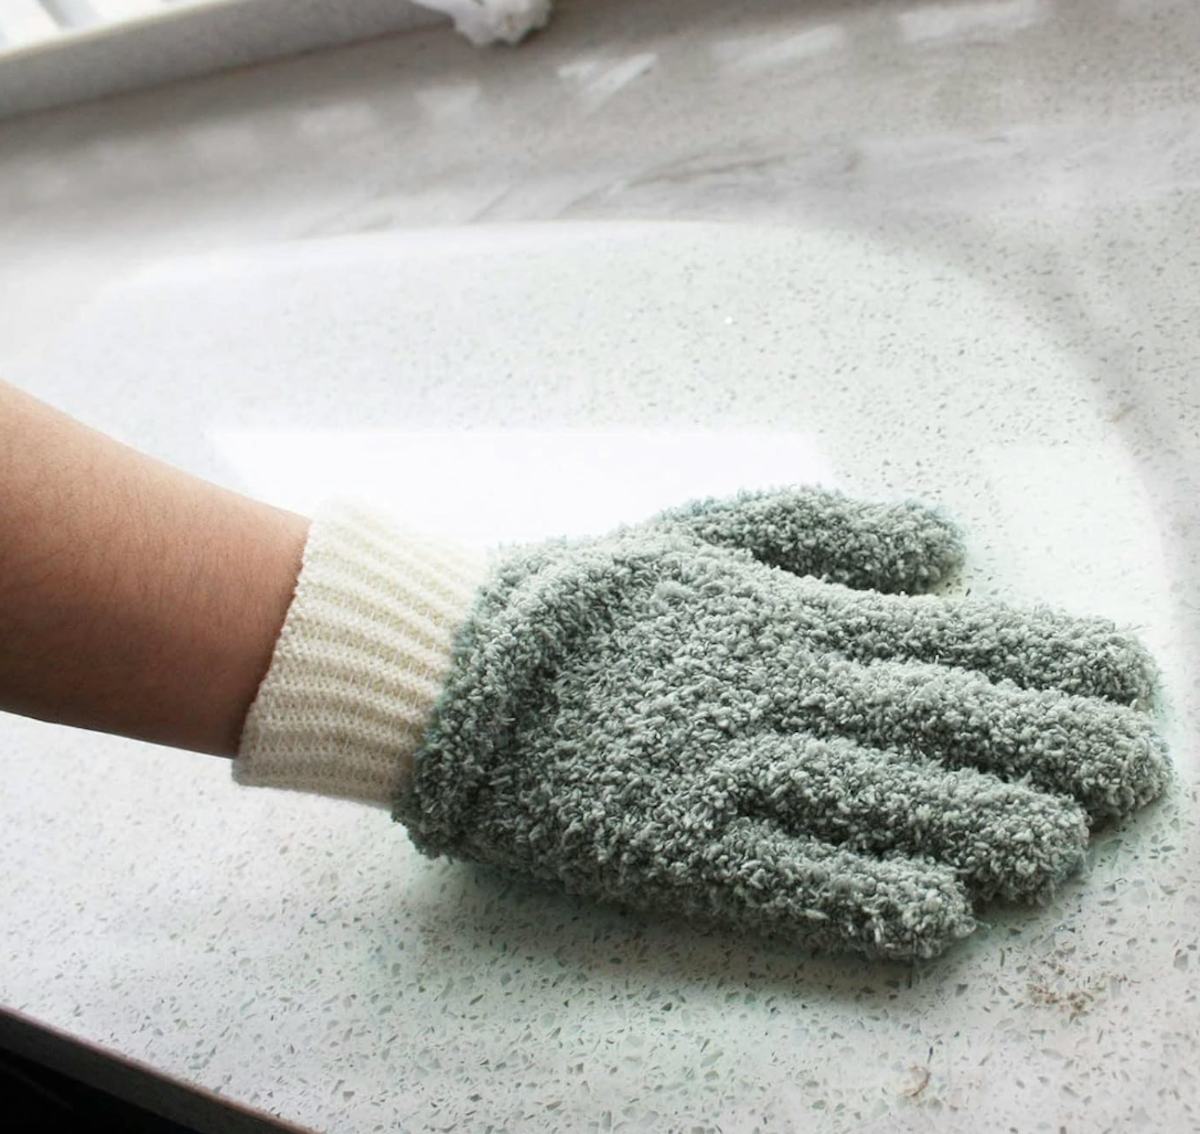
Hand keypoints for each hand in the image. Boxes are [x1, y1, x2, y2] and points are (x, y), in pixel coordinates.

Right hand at [397, 489, 1168, 958]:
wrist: (457, 663)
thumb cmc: (593, 596)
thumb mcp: (709, 531)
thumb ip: (828, 532)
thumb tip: (948, 547)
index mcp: (786, 616)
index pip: (946, 639)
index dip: (1047, 660)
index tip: (1132, 678)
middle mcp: (772, 689)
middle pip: (935, 721)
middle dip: (1048, 743)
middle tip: (1140, 771)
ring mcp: (721, 768)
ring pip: (878, 799)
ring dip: (980, 823)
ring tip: (1066, 841)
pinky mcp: (669, 845)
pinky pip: (782, 876)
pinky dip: (863, 895)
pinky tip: (940, 913)